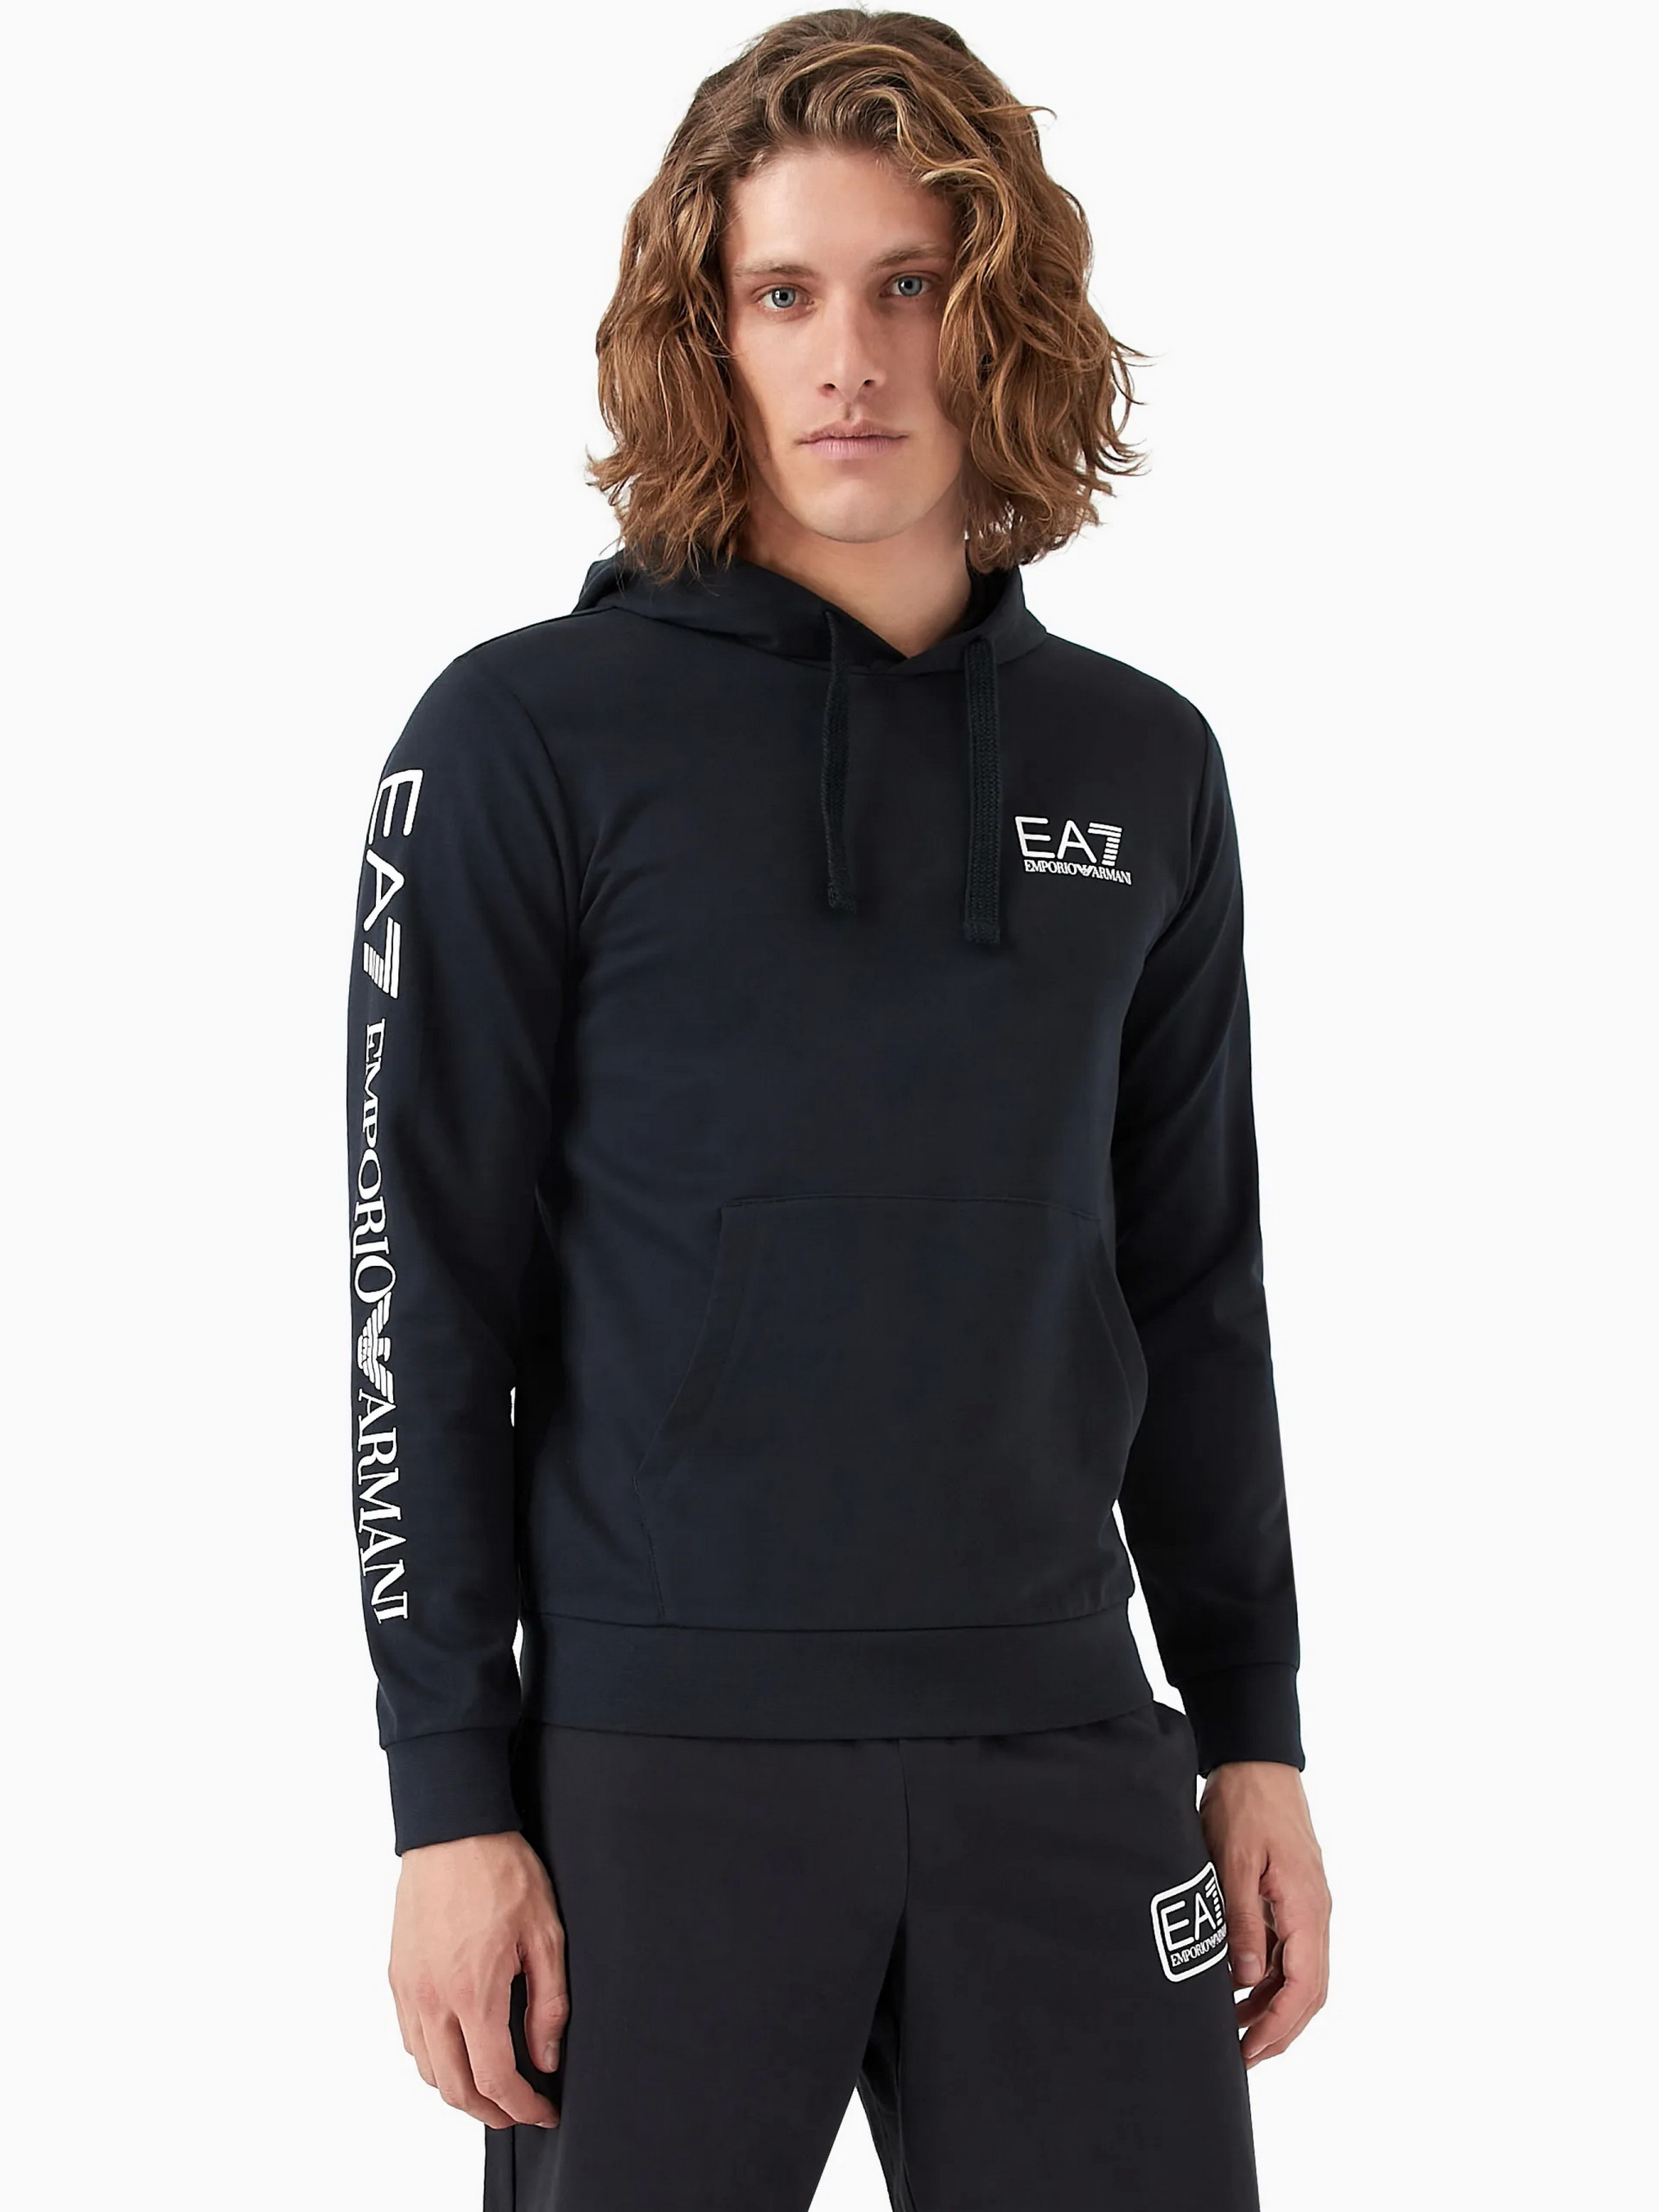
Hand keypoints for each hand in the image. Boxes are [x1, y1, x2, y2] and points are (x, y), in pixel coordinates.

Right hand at [389, 1830, 567, 2128]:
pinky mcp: (396, 1976)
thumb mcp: (545, 1933)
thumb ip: (548, 2003)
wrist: (452, 1829)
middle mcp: (432, 1999)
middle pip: (455, 2089)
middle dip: (491, 2112)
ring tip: (494, 2084)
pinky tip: (460, 2048)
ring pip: (428, 2070)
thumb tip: (545, 2058)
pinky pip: (411, 2039)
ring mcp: (408, 1990)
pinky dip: (435, 2060)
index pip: (494, 2079)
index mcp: (472, 1992)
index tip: (545, 2111)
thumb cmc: (501, 1872)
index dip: (523, 2108)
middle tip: (521, 2109)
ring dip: (461, 2090)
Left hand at [1199, 1761, 1328, 2068]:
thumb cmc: (1245, 1805)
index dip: (1278, 2026)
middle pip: (1308, 1990)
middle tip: (1243, 2056)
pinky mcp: (1293, 1896)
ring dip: (1273, 2005)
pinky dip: (1268, 1977)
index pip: (1304, 1987)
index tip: (1248, 2051)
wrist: (1256, 1761)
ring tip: (1236, 2030)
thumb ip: (1242, 1923)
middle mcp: (1314, 1913)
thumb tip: (1244, 1981)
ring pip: (1300, 1973)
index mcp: (1306, 1909)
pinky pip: (1289, 1950)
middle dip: (1279, 2029)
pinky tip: (1240, 1987)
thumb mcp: (1234, 1863)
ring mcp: (1306, 1905)